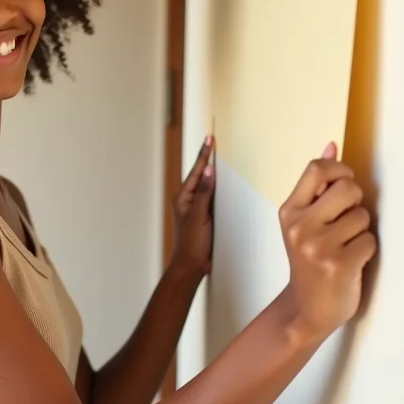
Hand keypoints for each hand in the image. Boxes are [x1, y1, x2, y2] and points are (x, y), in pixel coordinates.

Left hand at [171, 134, 215, 278]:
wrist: (191, 265)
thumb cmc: (192, 243)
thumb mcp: (200, 216)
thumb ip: (205, 193)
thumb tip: (209, 170)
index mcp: (183, 197)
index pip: (197, 171)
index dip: (204, 154)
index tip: (209, 138)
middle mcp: (187, 200)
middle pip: (199, 175)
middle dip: (206, 158)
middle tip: (212, 141)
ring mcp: (194, 207)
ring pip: (204, 185)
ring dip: (210, 172)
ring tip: (215, 156)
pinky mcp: (201, 215)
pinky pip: (209, 196)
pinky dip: (215, 187)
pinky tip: (220, 184)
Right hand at [279, 142, 376, 338]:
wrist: (306, 307)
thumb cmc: (308, 259)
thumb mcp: (303, 219)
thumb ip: (317, 184)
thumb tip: (331, 147)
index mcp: (288, 211)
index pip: (317, 169)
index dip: (340, 171)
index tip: (343, 184)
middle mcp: (298, 226)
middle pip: (346, 188)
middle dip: (355, 201)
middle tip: (346, 218)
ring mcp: (317, 246)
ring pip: (362, 216)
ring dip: (361, 230)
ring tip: (345, 244)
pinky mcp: (338, 265)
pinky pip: (369, 240)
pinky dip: (365, 250)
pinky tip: (350, 260)